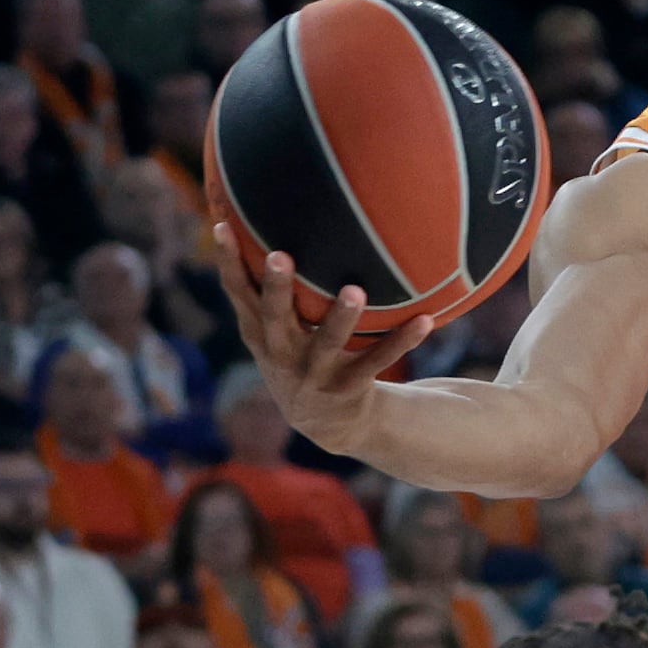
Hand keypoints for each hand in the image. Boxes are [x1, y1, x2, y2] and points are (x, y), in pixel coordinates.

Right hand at [211, 228, 429, 456]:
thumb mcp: (273, 331)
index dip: (227, 262)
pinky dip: (402, 341)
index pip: (237, 293)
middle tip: (278, 256)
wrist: (325, 422)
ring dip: (341, 318)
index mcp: (259, 333)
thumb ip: (269, 291)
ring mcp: (315, 372)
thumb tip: (262, 226)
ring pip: (327, 343)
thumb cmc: (297, 356)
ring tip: (355, 290)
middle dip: (276, 289)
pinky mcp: (349, 387)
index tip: (221, 225)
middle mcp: (282, 352)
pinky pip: (378, 360)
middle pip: (275, 318)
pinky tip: (425, 320)